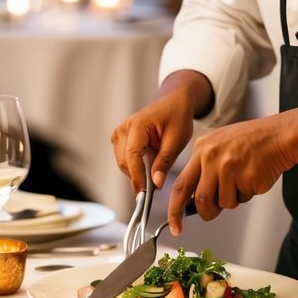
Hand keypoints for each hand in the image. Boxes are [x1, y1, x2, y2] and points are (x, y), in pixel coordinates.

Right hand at [111, 70, 213, 193]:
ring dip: (137, 172)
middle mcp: (123, 128)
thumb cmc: (177, 116)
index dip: (137, 177)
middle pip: (125, 162)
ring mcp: (119, 132)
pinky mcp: (120, 138)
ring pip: (123, 163)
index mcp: (137, 124)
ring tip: (157, 172)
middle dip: (139, 177)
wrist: (174, 101)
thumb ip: (165, 162)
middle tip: (157, 188)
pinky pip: (124, 159)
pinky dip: (135, 167)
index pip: (132, 156)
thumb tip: (156, 184)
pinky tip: (149, 165)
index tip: (143, 195)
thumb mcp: (177, 140)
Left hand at [167, 113, 292, 233]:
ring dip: (232, 200)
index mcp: (201, 148)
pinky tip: (252, 177)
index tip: (175, 225)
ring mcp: (227, 167)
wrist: (278, 136)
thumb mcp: (219, 146)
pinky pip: (240, 199)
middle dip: (207, 212)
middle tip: (213, 212)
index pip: (180, 184)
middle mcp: (210, 156)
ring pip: (222, 203)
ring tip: (241, 180)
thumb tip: (192, 199)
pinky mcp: (244, 177)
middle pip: (200, 200)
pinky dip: (246, 195)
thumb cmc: (251, 143)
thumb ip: (204, 168)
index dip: (174, 209)